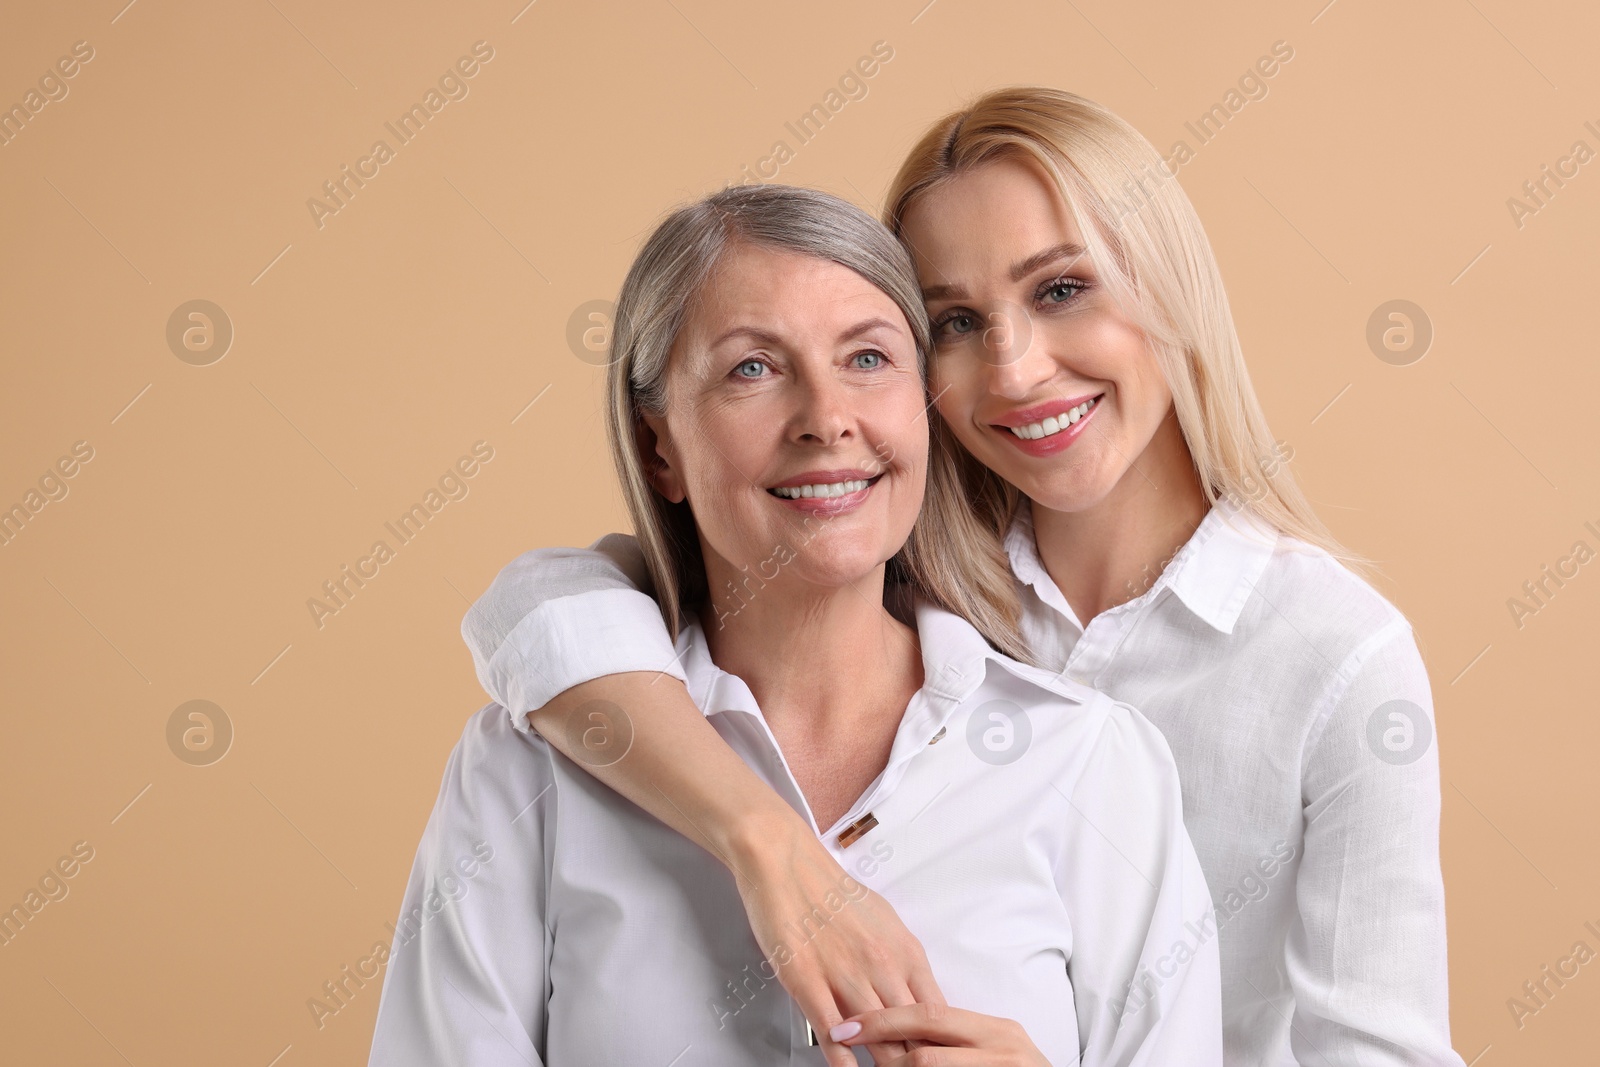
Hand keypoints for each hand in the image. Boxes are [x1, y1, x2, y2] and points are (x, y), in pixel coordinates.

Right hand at [729, 814, 944, 1066]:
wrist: (787, 863)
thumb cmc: (832, 890)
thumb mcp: (885, 921)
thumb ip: (901, 961)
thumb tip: (914, 992)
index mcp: (906, 952)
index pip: (937, 1014)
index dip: (940, 1045)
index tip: (939, 1059)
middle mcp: (882, 966)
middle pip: (912, 1033)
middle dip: (916, 1062)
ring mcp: (845, 976)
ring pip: (878, 1040)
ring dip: (885, 1066)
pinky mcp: (808, 982)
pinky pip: (833, 1034)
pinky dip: (844, 1061)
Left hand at [832, 1003, 1049, 1066]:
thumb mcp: (993, 1052)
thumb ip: (955, 1040)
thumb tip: (899, 1033)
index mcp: (997, 1031)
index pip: (930, 1014)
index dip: (883, 1018)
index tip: (846, 1025)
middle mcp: (1003, 1050)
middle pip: (928, 1043)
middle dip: (881, 1040)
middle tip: (843, 1039)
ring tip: (870, 1066)